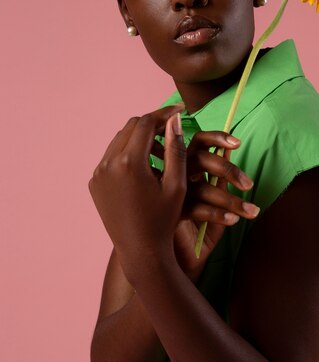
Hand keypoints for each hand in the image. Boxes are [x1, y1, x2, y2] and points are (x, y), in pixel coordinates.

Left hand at [88, 104, 185, 286]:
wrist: (141, 252)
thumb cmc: (164, 219)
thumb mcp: (177, 184)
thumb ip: (175, 148)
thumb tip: (174, 119)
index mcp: (130, 163)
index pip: (146, 123)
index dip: (164, 114)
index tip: (181, 110)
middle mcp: (108, 164)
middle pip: (131, 127)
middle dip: (152, 124)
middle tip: (173, 128)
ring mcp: (98, 174)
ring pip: (120, 140)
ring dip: (140, 139)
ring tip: (162, 149)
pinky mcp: (95, 183)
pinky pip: (111, 157)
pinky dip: (128, 153)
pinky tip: (146, 165)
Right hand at [173, 131, 259, 281]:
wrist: (186, 257)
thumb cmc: (202, 224)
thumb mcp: (216, 196)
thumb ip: (221, 176)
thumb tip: (229, 149)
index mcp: (188, 165)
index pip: (199, 141)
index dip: (216, 137)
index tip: (238, 143)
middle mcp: (177, 175)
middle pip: (201, 159)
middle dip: (228, 169)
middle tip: (249, 185)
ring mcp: (172, 194)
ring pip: (201, 187)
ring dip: (230, 200)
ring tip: (252, 211)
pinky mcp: (171, 214)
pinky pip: (197, 209)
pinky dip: (218, 214)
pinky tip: (233, 221)